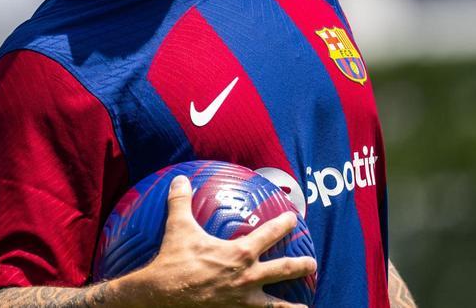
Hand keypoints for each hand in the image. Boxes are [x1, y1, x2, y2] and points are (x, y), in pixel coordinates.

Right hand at [118, 175, 316, 306]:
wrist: (163, 296)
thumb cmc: (174, 262)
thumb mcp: (178, 228)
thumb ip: (181, 202)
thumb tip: (179, 180)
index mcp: (239, 254)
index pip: (269, 235)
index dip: (284, 225)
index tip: (293, 219)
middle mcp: (247, 277)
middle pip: (283, 270)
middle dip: (301, 266)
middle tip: (312, 264)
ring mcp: (243, 301)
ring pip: (276, 305)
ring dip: (292, 306)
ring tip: (304, 307)